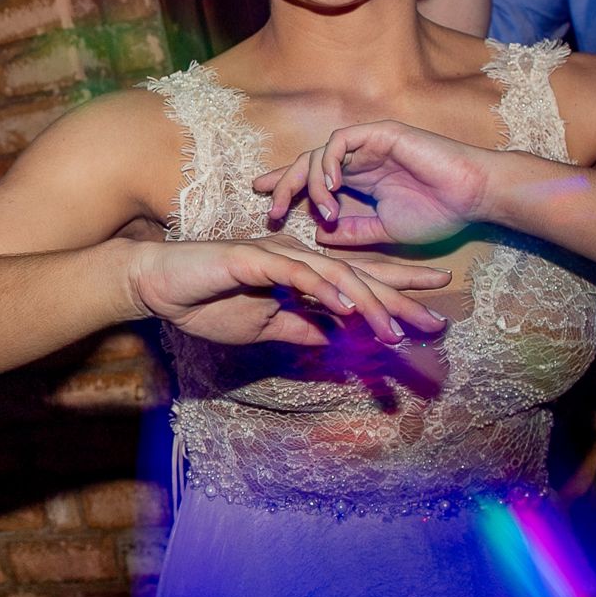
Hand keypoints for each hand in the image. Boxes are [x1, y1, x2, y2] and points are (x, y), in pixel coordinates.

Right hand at [127, 234, 448, 347]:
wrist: (159, 286)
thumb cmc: (207, 302)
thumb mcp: (264, 328)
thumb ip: (300, 329)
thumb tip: (335, 342)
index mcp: (302, 273)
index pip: (359, 283)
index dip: (397, 294)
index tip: (432, 313)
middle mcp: (298, 257)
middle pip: (360, 277)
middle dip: (401, 299)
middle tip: (436, 322)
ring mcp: (277, 254)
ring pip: (335, 276)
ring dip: (368, 302)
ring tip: (396, 328)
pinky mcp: (253, 257)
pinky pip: (296, 274)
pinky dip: (323, 289)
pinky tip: (346, 305)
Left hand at [254, 121, 494, 247]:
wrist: (472, 197)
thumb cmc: (439, 213)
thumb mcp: (386, 232)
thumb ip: (355, 233)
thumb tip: (321, 235)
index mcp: (360, 179)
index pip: (314, 179)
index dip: (287, 187)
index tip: (264, 202)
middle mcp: (360, 159)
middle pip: (307, 164)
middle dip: (284, 183)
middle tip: (270, 207)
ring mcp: (369, 144)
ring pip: (319, 153)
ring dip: (312, 183)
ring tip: (321, 209)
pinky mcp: (380, 133)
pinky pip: (341, 141)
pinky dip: (329, 162)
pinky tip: (331, 186)